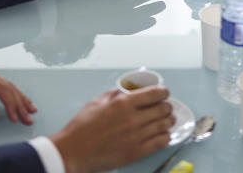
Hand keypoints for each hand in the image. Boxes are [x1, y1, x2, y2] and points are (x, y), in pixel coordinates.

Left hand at [0, 63, 35, 123]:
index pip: (2, 88)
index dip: (11, 104)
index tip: (15, 118)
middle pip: (8, 87)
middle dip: (19, 103)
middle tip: (28, 118)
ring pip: (7, 87)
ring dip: (18, 100)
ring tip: (30, 111)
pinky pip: (1, 89)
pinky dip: (10, 97)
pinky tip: (18, 103)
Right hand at [51, 87, 173, 172]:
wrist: (74, 152)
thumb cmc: (81, 127)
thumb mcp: (97, 102)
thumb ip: (115, 94)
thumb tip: (127, 89)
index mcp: (123, 103)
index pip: (155, 94)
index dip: (163, 92)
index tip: (164, 93)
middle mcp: (133, 119)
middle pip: (163, 109)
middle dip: (166, 106)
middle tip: (165, 107)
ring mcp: (137, 136)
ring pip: (164, 126)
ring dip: (168, 121)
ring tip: (167, 120)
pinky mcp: (136, 152)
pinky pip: (160, 143)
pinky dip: (166, 137)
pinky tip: (164, 135)